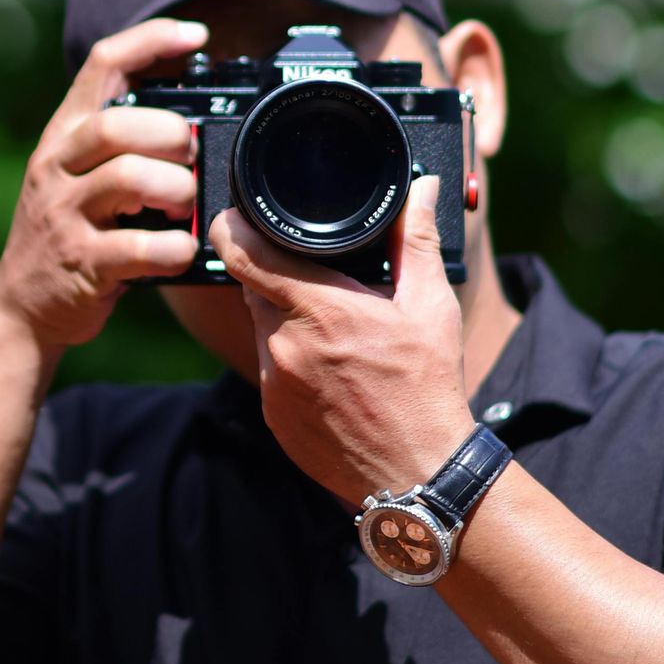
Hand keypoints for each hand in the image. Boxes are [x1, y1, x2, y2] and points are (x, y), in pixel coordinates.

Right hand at [0, 17, 207, 361]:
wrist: (23, 303)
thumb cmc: (70, 228)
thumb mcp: (78, 171)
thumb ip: (121, 139)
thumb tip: (195, 112)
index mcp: (65, 134)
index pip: (103, 64)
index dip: (151, 40)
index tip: (196, 35)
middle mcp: (58, 166)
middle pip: (115, 124)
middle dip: (170, 133)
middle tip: (193, 154)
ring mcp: (65, 214)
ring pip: (126, 178)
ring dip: (175, 187)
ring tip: (187, 203)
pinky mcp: (81, 263)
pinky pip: (135, 249)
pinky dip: (172, 249)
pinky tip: (183, 250)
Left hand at [210, 178, 474, 507]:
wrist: (418, 475)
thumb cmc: (427, 388)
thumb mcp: (431, 306)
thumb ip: (416, 239)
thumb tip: (419, 188)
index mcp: (320, 310)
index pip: (245, 254)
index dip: (232, 228)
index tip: (236, 216)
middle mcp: (285, 346)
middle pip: (257, 289)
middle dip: (281, 279)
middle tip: (324, 285)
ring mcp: (273, 386)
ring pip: (263, 330)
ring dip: (287, 322)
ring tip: (337, 334)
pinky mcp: (272, 417)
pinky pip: (270, 370)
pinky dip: (290, 362)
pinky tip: (330, 373)